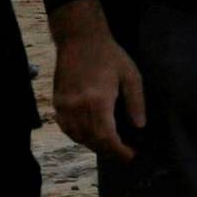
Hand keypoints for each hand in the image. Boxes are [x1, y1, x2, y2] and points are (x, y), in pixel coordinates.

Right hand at [52, 24, 146, 162]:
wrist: (80, 39)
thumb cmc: (109, 55)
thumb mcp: (131, 76)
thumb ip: (136, 103)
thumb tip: (139, 126)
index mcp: (97, 100)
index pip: (106, 137)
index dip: (119, 151)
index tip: (131, 156)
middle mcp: (77, 106)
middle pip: (91, 141)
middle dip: (109, 151)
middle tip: (124, 154)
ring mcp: (64, 105)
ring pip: (77, 137)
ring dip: (93, 145)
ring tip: (111, 146)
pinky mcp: (57, 102)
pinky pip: (66, 127)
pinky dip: (78, 136)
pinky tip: (91, 135)